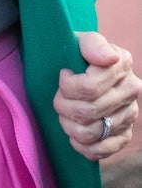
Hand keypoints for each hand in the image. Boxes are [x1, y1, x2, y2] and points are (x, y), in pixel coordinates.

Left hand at [53, 31, 141, 160]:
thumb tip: (110, 57)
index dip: (67, 86)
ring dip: (68, 125)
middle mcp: (131, 90)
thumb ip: (92, 44)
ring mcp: (129, 114)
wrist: (81, 66)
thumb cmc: (78, 52)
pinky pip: (101, 151)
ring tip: (64, 113)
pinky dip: (81, 145)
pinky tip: (74, 133)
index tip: (63, 74)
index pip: (89, 88)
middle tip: (58, 97)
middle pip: (87, 112)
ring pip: (91, 133)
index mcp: (122, 63)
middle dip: (63, 106)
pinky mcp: (124, 134)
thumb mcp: (80, 40)